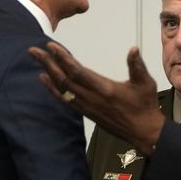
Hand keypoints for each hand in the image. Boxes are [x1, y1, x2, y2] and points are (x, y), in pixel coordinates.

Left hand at [28, 43, 164, 154]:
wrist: (144, 133)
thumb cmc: (146, 106)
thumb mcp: (146, 84)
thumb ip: (137, 66)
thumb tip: (133, 49)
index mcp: (105, 89)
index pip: (78, 72)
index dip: (63, 58)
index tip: (51, 46)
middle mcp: (92, 98)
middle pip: (64, 79)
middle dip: (48, 63)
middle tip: (34, 50)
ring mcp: (88, 107)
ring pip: (62, 89)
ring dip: (48, 74)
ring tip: (37, 61)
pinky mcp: (87, 113)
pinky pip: (65, 100)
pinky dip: (53, 90)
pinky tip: (45, 80)